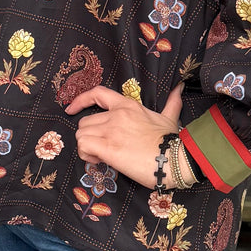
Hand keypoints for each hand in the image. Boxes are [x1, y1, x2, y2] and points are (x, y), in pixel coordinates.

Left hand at [66, 83, 186, 188]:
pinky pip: (83, 146)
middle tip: (102, 149)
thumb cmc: (172, 141)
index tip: (71, 109)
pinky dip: (86, 154)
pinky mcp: (108, 147)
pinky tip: (100, 161)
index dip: (80, 100)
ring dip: (87, 147)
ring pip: (81, 134)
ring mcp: (111, 130)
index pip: (97, 93)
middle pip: (85, 122)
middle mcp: (116, 115)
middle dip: (89, 136)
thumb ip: (171, 103)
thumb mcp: (170, 117)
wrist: (175, 159)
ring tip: (102, 157)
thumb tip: (179, 89)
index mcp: (128, 105)